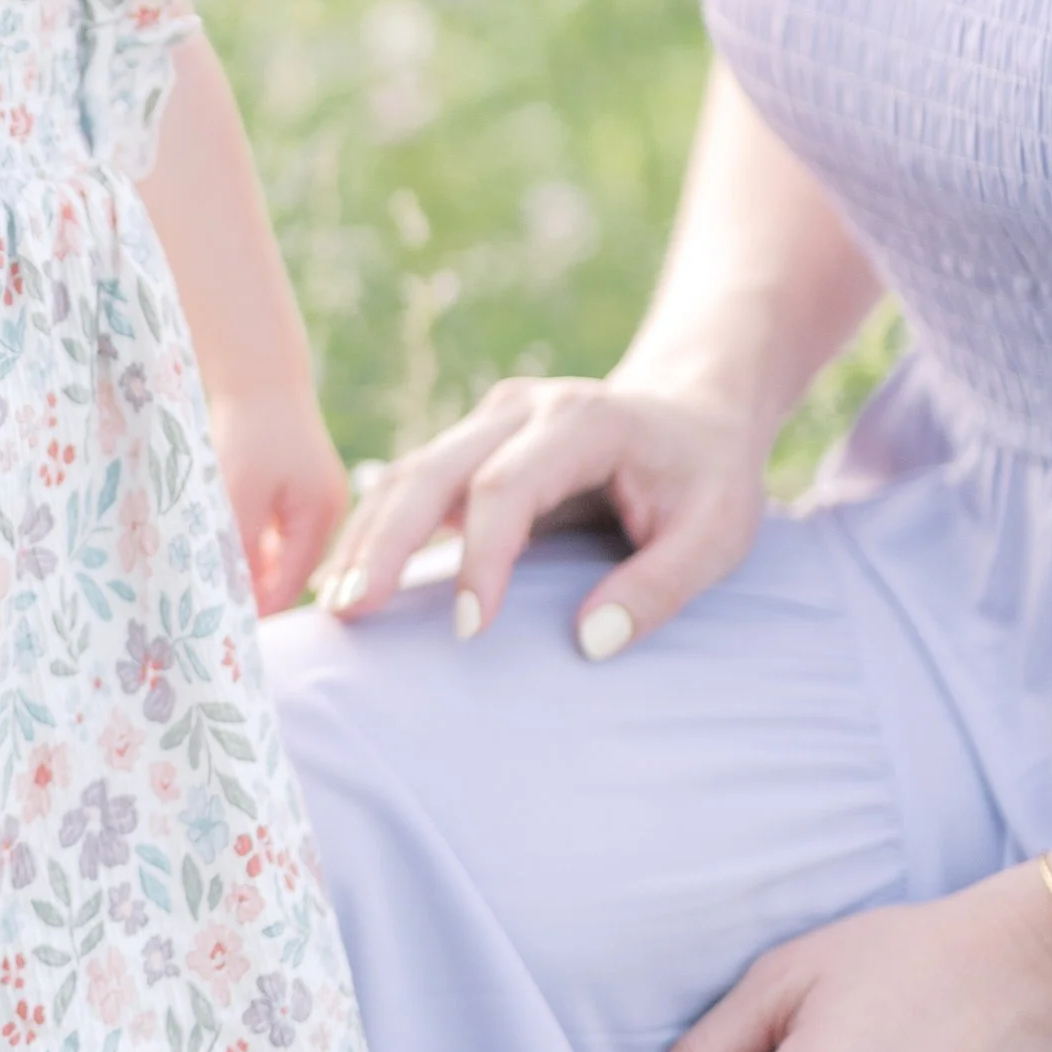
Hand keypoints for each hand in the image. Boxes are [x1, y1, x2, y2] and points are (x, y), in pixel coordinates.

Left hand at [208, 382, 348, 617]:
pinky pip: (273, 536)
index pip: (287, 586)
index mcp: (320, 516)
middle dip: (252, 595)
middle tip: (209, 619)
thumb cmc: (248, 432)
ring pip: (277, 558)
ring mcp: (314, 502)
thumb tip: (232, 603)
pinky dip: (249, 548)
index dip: (254, 611)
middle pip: (286, 576)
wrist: (256, 374)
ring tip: (208, 589)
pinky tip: (220, 553)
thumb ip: (238, 548)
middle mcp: (325, 514)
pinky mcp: (296, 492)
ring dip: (247, 572)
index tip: (217, 633)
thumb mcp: (239, 494)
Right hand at [319, 370, 770, 656]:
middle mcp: (523, 410)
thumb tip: (591, 642)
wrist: (694, 410)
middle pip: (433, 470)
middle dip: (387, 542)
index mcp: (584, 420)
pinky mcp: (471, 445)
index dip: (483, 556)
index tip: (470, 628)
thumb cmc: (707, 478)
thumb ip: (661, 586)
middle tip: (352, 611)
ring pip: (408, 473)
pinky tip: (349, 581)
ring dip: (367, 539)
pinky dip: (376, 532)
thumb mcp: (716, 534)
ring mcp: (490, 422)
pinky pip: (411, 484)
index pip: (508, 486)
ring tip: (335, 606)